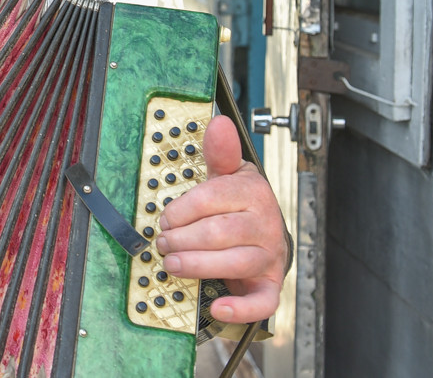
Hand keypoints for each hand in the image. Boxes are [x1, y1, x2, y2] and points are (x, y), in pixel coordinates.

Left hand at [155, 114, 287, 323]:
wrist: (268, 232)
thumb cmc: (240, 203)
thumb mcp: (229, 173)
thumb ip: (219, 152)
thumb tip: (218, 123)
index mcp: (252, 192)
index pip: (212, 198)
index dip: (182, 210)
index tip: (165, 218)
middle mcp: (264, 224)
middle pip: (220, 232)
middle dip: (184, 238)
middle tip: (163, 242)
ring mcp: (268, 255)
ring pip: (235, 262)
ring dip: (198, 265)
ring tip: (173, 265)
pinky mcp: (268, 283)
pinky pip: (262, 301)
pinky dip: (241, 308)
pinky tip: (218, 307)